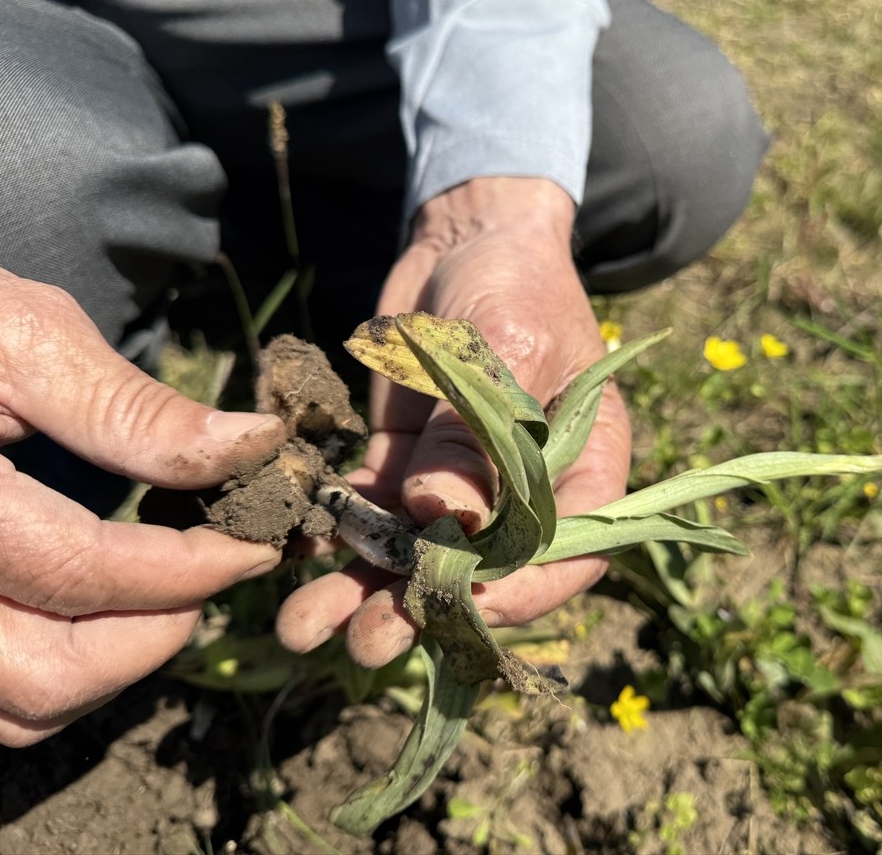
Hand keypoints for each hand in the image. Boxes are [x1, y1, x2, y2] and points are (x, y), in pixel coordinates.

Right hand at [0, 256, 287, 745]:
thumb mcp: (22, 337)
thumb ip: (130, 409)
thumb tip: (251, 447)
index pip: (76, 573)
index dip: (190, 567)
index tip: (258, 542)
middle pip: (46, 677)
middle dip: (157, 628)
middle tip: (217, 564)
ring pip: (22, 704)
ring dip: (118, 655)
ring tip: (169, 574)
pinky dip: (70, 657)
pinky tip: (108, 591)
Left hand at [276, 178, 631, 664]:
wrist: (467, 238)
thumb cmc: (514, 282)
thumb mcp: (505, 347)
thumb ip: (479, 434)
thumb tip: (444, 518)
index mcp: (586, 467)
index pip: (568, 554)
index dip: (520, 595)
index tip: (459, 611)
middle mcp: (525, 489)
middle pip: (479, 570)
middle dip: (417, 609)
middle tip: (364, 642)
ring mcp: (462, 481)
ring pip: (414, 551)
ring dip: (361, 587)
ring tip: (306, 625)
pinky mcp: (406, 462)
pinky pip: (371, 510)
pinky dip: (335, 533)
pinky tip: (295, 550)